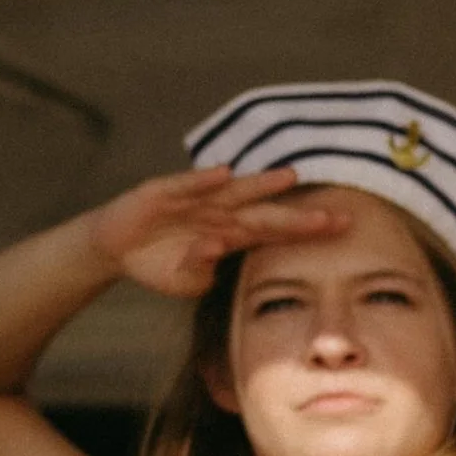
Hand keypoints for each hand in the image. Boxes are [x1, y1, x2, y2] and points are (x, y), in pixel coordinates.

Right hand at [85, 167, 346, 301]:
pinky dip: (203, 180)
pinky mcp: (163, 192)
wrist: (115, 248)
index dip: (305, 231)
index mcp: (231, 235)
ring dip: (260, 184)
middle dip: (297, 214)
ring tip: (289, 177)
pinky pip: (187, 185)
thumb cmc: (158, 264)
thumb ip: (201, 274)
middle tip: (335, 214)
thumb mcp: (185, 282)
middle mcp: (220, 213)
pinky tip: (224, 173)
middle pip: (265, 213)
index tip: (340, 229)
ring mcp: (194, 200)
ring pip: (234, 191)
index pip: (275, 233)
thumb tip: (214, 257)